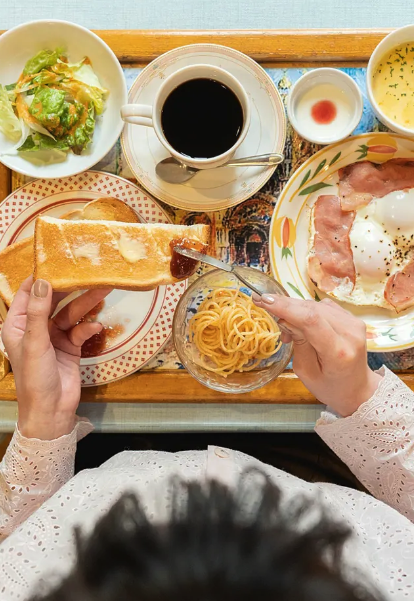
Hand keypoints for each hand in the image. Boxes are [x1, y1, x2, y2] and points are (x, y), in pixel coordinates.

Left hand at [2, 277, 110, 439]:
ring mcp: (54, 337)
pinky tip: (97, 326)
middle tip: (87, 271)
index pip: (27, 293)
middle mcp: (35, 328)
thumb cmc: (35, 378)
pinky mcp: (71, 347)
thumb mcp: (35, 343)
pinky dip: (89, 328)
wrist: (52, 412)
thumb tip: (42, 281)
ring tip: (104, 289)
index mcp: (18, 325)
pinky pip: (81, 331)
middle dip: (70, 288)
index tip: (57, 260)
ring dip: (86, 304)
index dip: (40, 277)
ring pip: (71, 314)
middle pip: (53, 301)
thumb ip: (38, 312)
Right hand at [253, 294, 381, 416]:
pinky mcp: (352, 318)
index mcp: (338, 352)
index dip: (285, 307)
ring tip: (286, 329)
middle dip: (285, 305)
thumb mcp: (306, 372)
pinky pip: (323, 306)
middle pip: (312, 309)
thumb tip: (285, 318)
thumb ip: (298, 343)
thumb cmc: (329, 386)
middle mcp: (350, 333)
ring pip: (316, 305)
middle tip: (263, 304)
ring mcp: (354, 323)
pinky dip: (307, 311)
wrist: (358, 389)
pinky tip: (300, 324)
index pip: (310, 320)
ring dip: (295, 310)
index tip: (263, 299)